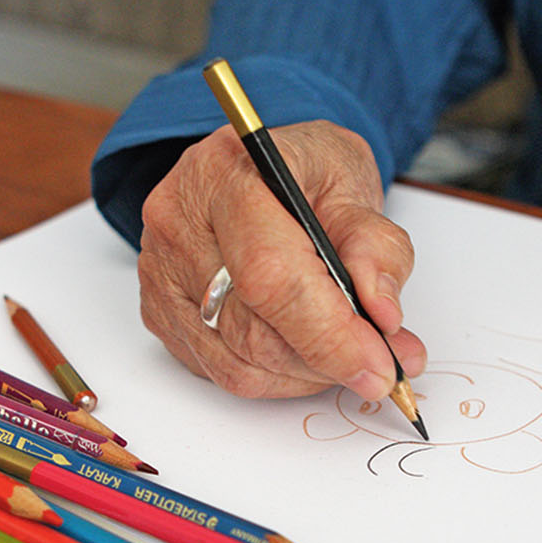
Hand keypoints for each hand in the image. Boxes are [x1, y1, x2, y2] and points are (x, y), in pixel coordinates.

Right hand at [137, 120, 425, 398]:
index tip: (380, 365)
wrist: (254, 167)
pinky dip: (276, 375)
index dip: (329, 334)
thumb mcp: (355, 183)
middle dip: (327, 361)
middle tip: (383, 363)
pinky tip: (304, 352)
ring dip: (305, 374)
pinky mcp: (159, 310)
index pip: (270, 276)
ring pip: (238, 361)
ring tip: (349, 355)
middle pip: (252, 329)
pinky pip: (221, 371)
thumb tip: (381, 316)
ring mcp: (161, 272)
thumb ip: (376, 247)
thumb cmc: (303, 172)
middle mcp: (179, 224)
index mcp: (227, 176)